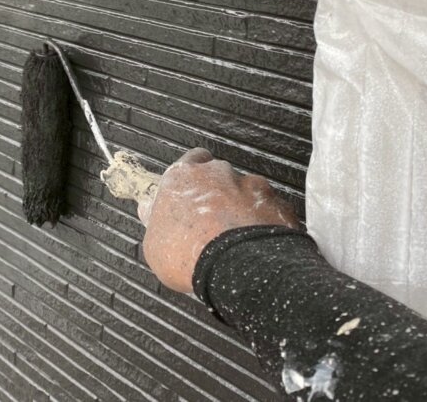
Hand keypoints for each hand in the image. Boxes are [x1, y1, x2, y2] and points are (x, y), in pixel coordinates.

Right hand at [140, 148, 299, 292]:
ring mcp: (250, 185)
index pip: (190, 160)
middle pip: (219, 174)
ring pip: (246, 191)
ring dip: (242, 208)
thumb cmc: (190, 254)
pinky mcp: (277, 203)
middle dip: (218, 193)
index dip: (192, 178)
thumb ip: (154, 221)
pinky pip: (270, 209)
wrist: (237, 267)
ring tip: (236, 239)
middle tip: (212, 221)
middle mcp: (218, 173)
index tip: (191, 195)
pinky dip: (265, 223)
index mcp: (184, 176)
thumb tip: (149, 210)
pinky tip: (257, 245)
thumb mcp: (154, 245)